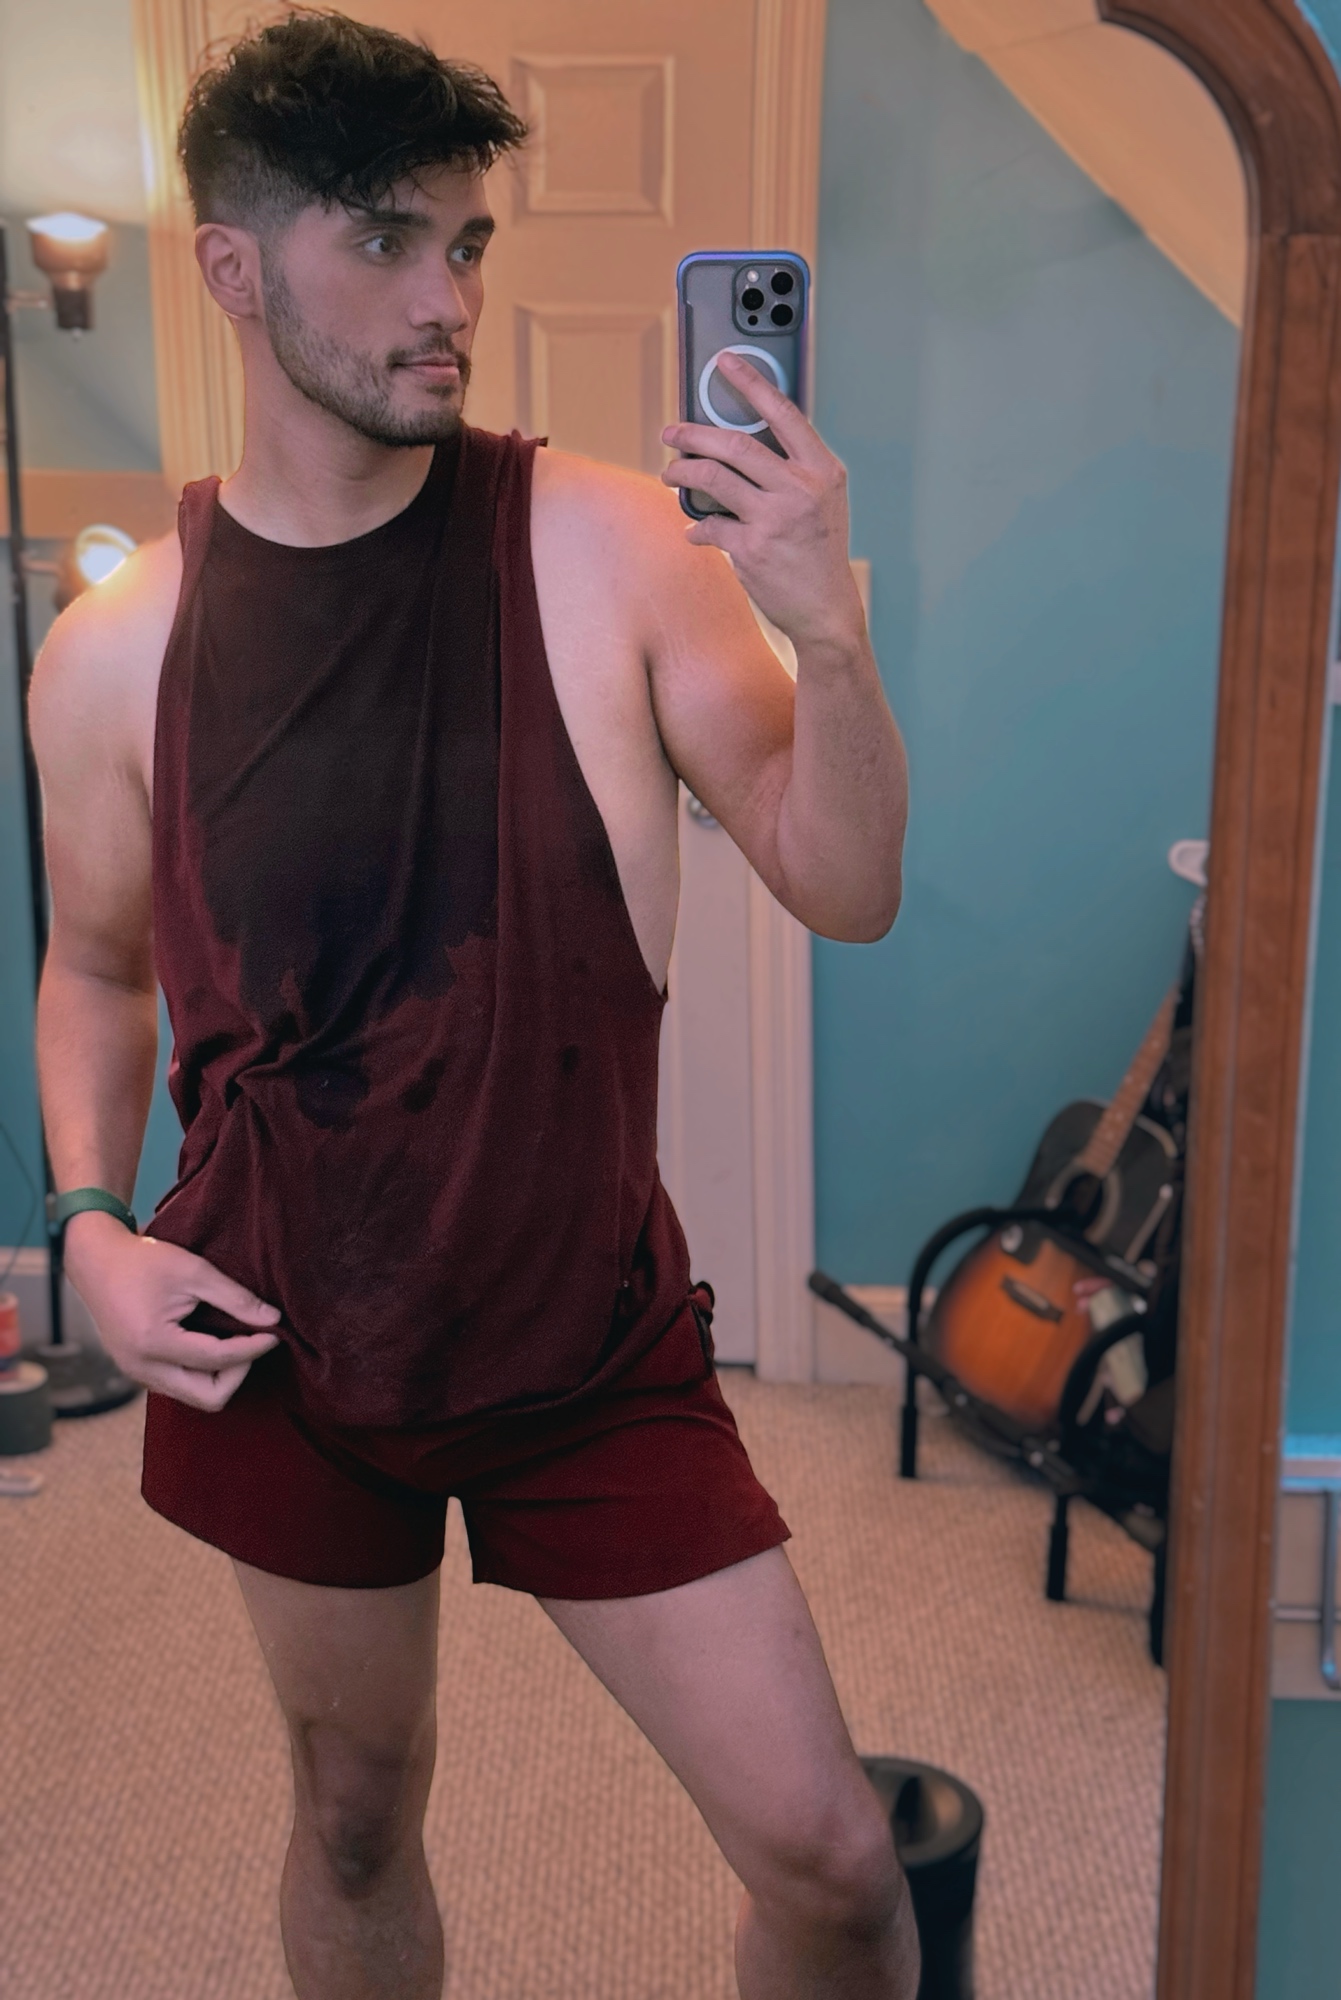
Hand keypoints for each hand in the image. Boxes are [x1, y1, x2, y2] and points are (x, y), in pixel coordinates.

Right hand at [62, 1212, 281, 1410]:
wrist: (96, 1261)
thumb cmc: (143, 1260)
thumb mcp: (194, 1271)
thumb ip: (235, 1297)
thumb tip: (272, 1319)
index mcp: (154, 1343)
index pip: (218, 1360)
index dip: (253, 1349)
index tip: (274, 1334)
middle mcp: (142, 1367)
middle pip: (208, 1398)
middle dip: (238, 1374)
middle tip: (252, 1342)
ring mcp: (136, 1373)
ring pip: (193, 1397)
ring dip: (220, 1376)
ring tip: (235, 1341)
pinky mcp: (135, 1371)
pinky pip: (178, 1386)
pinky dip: (201, 1373)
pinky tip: (212, 1344)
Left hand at [661, 351, 865, 651]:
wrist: (826, 609)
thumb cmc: (819, 551)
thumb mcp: (823, 501)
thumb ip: (792, 469)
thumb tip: (739, 443)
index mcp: (822, 470)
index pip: (783, 413)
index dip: (750, 382)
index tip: (725, 362)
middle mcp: (800, 489)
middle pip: (734, 444)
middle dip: (692, 434)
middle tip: (670, 432)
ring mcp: (775, 519)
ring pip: (712, 479)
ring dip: (681, 473)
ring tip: (669, 473)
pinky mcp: (751, 549)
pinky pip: (709, 525)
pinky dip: (696, 526)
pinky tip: (694, 529)